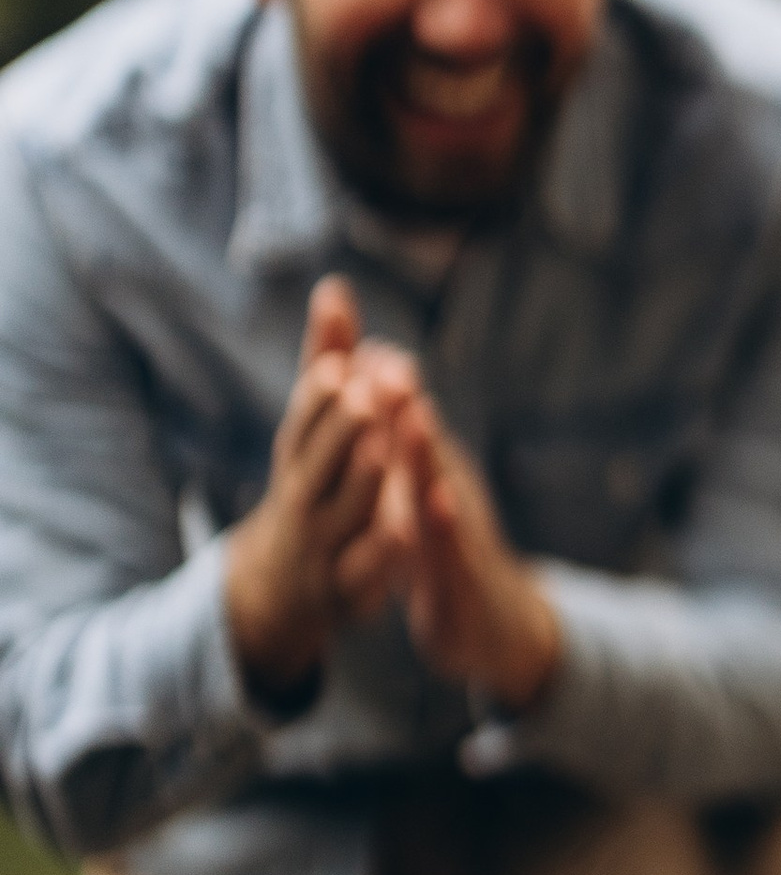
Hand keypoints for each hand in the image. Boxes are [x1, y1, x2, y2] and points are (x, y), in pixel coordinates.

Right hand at [225, 280, 414, 704]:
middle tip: (366, 394)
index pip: (304, 422)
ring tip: (385, 449)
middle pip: (317, 464)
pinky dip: (378, 555)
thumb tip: (336, 288)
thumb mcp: (315, 425)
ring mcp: (321, 544)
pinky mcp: (344, 587)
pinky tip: (405, 531)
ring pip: (341, 514)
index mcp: (298, 456)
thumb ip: (329, 360)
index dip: (319, 397)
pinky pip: (361, 572)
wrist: (282, 584)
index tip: (340, 366)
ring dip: (362, 483)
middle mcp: (303, 498)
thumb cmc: (310, 481)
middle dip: (341, 430)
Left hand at [374, 392, 561, 710]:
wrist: (497, 625)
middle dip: (408, 406)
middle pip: (428, 446)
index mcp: (433, 476)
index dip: (384, 390)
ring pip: (444, 490)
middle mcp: (452, 496)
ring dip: (431, 455)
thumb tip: (376, 381)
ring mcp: (463, 538)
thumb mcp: (422, 496)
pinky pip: (455, 553)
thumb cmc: (450, 552)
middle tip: (390, 363)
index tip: (360, 344)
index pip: (406, 427)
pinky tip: (439, 504)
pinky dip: (447, 527)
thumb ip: (401, 442)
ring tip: (415, 418)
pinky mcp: (465, 583)